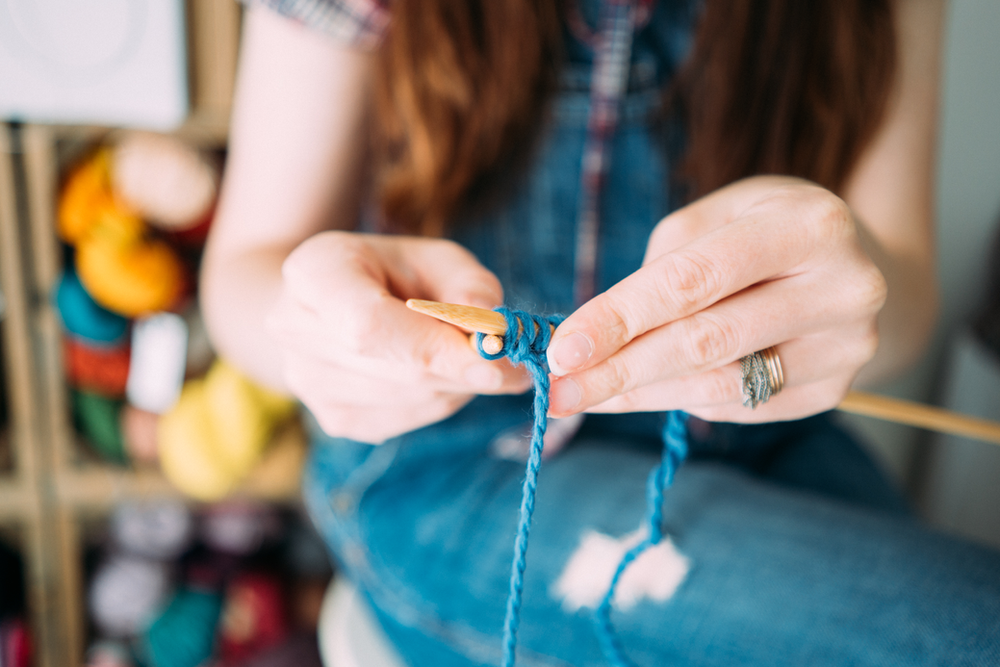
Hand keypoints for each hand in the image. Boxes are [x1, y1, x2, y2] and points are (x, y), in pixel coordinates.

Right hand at [267, 232, 530, 441]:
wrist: (333, 305)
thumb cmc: (391, 272)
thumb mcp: (434, 257)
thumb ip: (469, 283)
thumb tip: (491, 323)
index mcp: (313, 273)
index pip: (368, 325)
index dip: (433, 347)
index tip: (491, 358)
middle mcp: (295, 330)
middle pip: (395, 369)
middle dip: (464, 369)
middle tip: (519, 365)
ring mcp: (309, 382)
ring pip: (408, 399)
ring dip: (457, 385)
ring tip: (475, 357)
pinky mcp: (334, 418)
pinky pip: (406, 419)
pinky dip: (439, 400)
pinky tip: (441, 374)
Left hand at [545, 176, 887, 422]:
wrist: (852, 263)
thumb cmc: (764, 231)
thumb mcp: (717, 216)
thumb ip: (662, 270)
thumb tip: (596, 342)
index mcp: (808, 227)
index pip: (693, 281)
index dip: (619, 318)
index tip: (562, 349)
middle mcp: (842, 289)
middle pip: (705, 341)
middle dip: (618, 370)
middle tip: (557, 390)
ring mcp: (847, 347)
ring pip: (720, 385)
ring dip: (641, 395)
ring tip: (586, 396)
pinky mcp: (835, 389)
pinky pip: (739, 406)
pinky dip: (683, 400)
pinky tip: (647, 390)